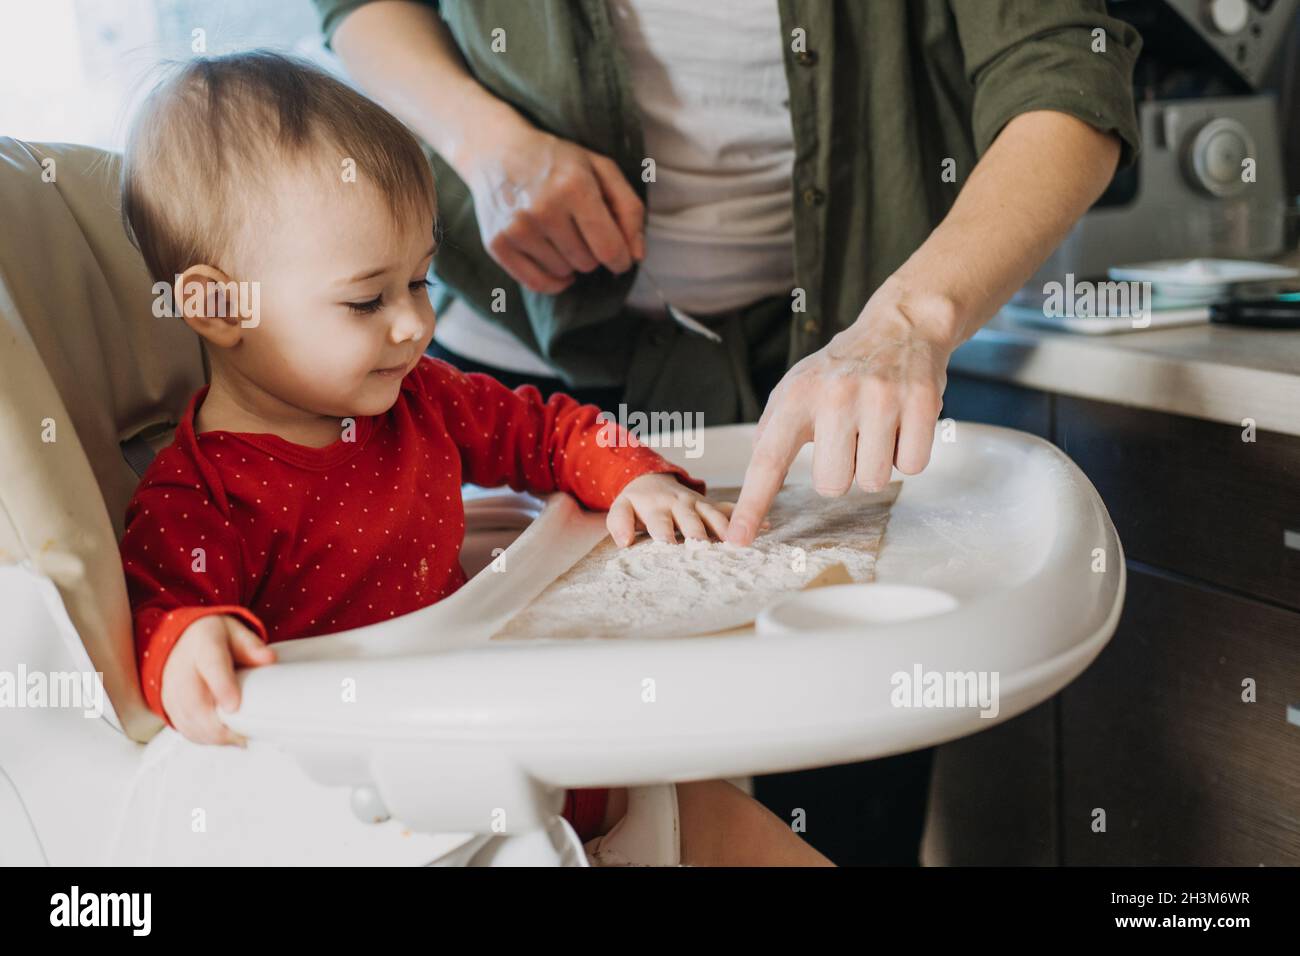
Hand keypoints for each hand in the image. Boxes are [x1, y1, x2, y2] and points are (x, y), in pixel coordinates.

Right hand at [160, 613, 276, 745]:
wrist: (180, 641)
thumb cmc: (210, 638)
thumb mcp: (234, 632)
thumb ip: (251, 646)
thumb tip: (268, 659)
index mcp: (202, 645)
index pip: (211, 665)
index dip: (222, 687)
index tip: (234, 706)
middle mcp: (182, 668)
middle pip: (194, 701)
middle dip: (217, 725)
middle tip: (242, 735)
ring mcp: (171, 688)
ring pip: (186, 718)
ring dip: (211, 735)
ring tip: (237, 740)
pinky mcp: (168, 703)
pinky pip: (181, 725)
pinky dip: (200, 737)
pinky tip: (220, 739)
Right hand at [458, 116, 644, 294]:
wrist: (497, 151)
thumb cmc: (557, 162)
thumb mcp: (601, 170)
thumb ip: (629, 209)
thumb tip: (637, 256)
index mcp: (575, 187)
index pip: (610, 248)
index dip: (621, 259)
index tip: (620, 256)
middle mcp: (544, 209)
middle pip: (587, 263)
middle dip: (591, 252)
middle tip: (579, 228)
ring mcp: (517, 228)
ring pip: (564, 272)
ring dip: (569, 261)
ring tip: (559, 233)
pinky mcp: (497, 243)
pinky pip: (537, 284)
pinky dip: (552, 280)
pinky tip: (554, 260)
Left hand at [606, 473, 738, 546]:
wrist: (653, 479)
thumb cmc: (637, 503)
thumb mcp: (621, 508)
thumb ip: (618, 523)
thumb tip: (623, 542)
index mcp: (657, 506)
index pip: (660, 522)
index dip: (664, 533)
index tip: (669, 546)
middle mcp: (680, 504)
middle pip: (691, 521)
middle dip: (699, 534)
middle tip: (707, 549)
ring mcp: (699, 505)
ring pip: (714, 516)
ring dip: (726, 529)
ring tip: (738, 543)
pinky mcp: (712, 506)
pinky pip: (730, 511)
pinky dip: (746, 517)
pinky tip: (765, 525)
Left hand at [726, 281, 954, 545]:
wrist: (900, 326)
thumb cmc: (840, 370)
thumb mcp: (794, 390)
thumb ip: (772, 435)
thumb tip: (752, 491)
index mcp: (796, 397)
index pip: (768, 460)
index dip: (752, 504)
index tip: (738, 540)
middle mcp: (835, 396)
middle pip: (832, 485)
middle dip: (842, 471)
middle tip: (849, 438)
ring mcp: (881, 397)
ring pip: (873, 481)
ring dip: (875, 464)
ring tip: (876, 428)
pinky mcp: (921, 401)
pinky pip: (912, 466)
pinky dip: (907, 454)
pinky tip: (901, 425)